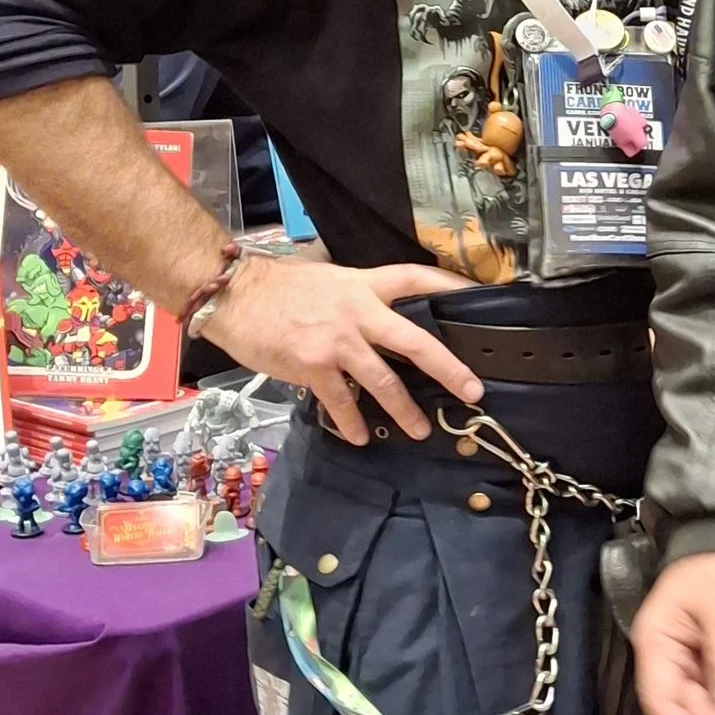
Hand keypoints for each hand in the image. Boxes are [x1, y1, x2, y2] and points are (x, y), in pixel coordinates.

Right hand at [195, 254, 478, 445]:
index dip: (450, 284)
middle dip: (448, 368)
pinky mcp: (312, 366)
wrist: (233, 295)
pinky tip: (360, 437)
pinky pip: (341, 402)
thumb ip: (357, 298)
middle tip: (472, 391)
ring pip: (383, 381)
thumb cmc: (278, 288)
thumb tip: (380, 319)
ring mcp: (336, 341)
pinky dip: (352, 423)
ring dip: (404, 410)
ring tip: (419, 431)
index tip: (481, 294)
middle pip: (415, 341)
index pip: (416, 277)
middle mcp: (357, 311)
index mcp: (363, 285)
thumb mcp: (328, 279)